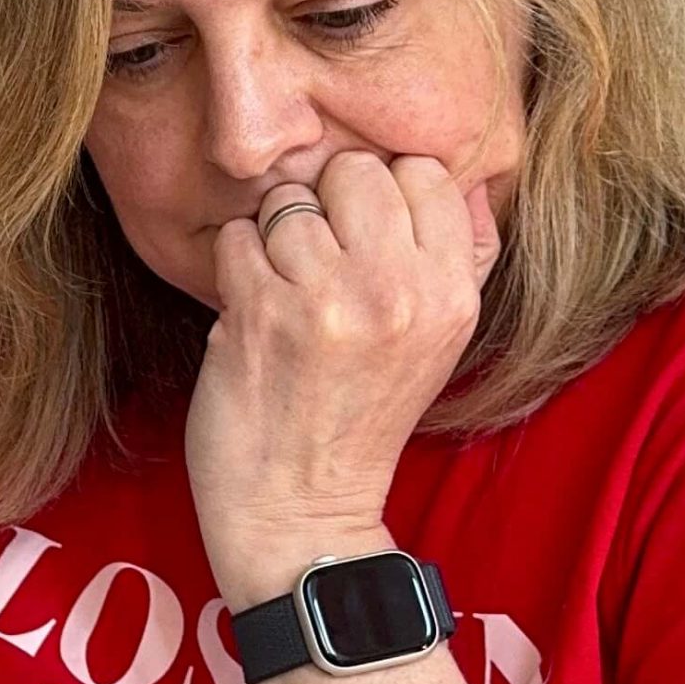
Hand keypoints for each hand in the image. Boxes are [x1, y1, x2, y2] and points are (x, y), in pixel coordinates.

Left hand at [186, 151, 500, 610]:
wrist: (302, 512)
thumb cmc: (360, 421)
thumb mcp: (436, 342)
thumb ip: (450, 258)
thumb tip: (450, 175)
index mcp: (451, 294)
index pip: (425, 172)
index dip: (384, 194)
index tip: (364, 238)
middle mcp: (397, 290)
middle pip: (355, 170)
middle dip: (326, 205)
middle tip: (316, 263)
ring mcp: (327, 298)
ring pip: (288, 200)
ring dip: (272, 240)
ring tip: (283, 294)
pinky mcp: (261, 312)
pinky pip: (236, 235)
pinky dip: (233, 268)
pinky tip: (251, 312)